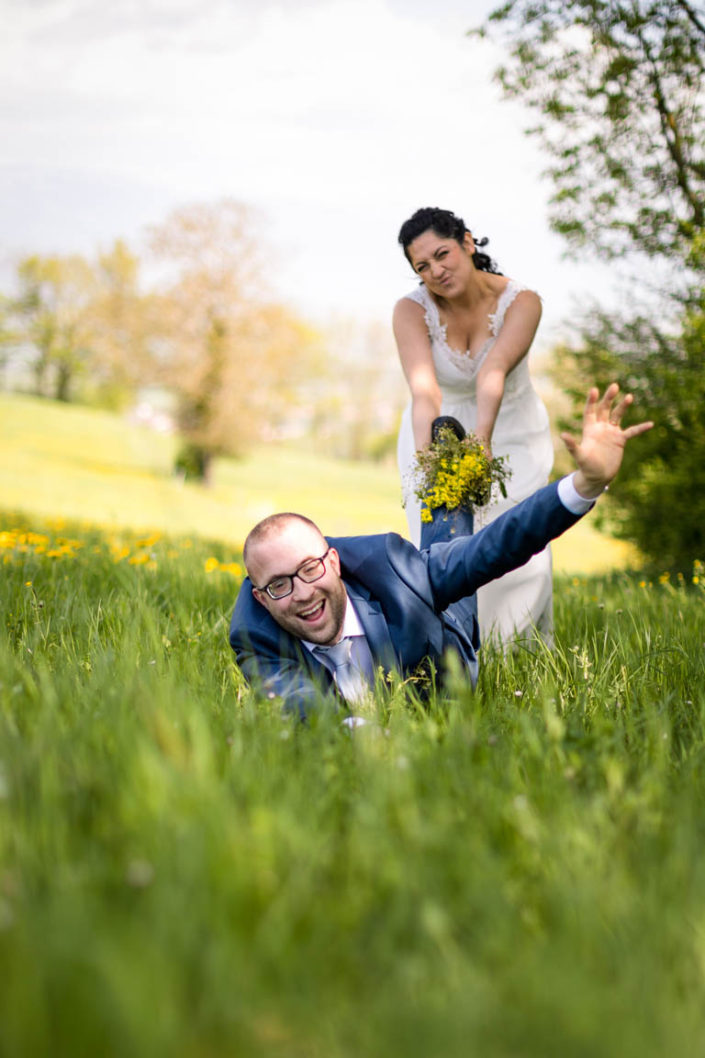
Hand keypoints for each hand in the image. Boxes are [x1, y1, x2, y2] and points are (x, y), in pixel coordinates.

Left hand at [561, 383, 652, 498]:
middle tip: (614, 386)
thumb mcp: (579, 456)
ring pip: (617, 416)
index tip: (594, 390)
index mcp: (589, 429)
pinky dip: (640, 428)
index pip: (590, 411)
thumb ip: (572, 445)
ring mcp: (611, 433)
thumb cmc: (586, 467)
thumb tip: (562, 435)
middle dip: (609, 398)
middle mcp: (600, 428)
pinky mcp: (620, 440)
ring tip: (629, 396)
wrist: (598, 476)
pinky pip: (632, 432)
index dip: (591, 401)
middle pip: (605, 409)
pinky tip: (650, 424)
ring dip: (623, 407)